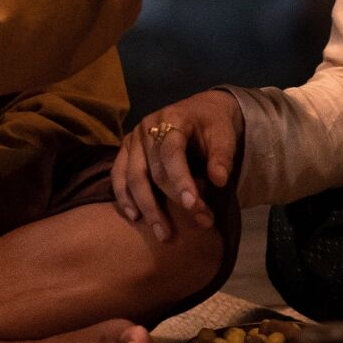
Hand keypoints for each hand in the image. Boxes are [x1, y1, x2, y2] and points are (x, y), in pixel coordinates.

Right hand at [113, 89, 244, 240]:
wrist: (201, 110)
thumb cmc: (213, 124)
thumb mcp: (224, 135)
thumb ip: (222, 156)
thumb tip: (219, 181)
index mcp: (172, 118)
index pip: (172, 153)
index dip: (181, 180)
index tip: (193, 206)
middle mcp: (147, 128)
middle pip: (153, 170)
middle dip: (173, 200)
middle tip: (197, 222)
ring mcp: (133, 139)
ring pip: (132, 177)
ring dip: (146, 207)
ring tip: (162, 232)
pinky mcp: (126, 150)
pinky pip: (118, 175)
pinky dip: (124, 197)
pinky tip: (135, 217)